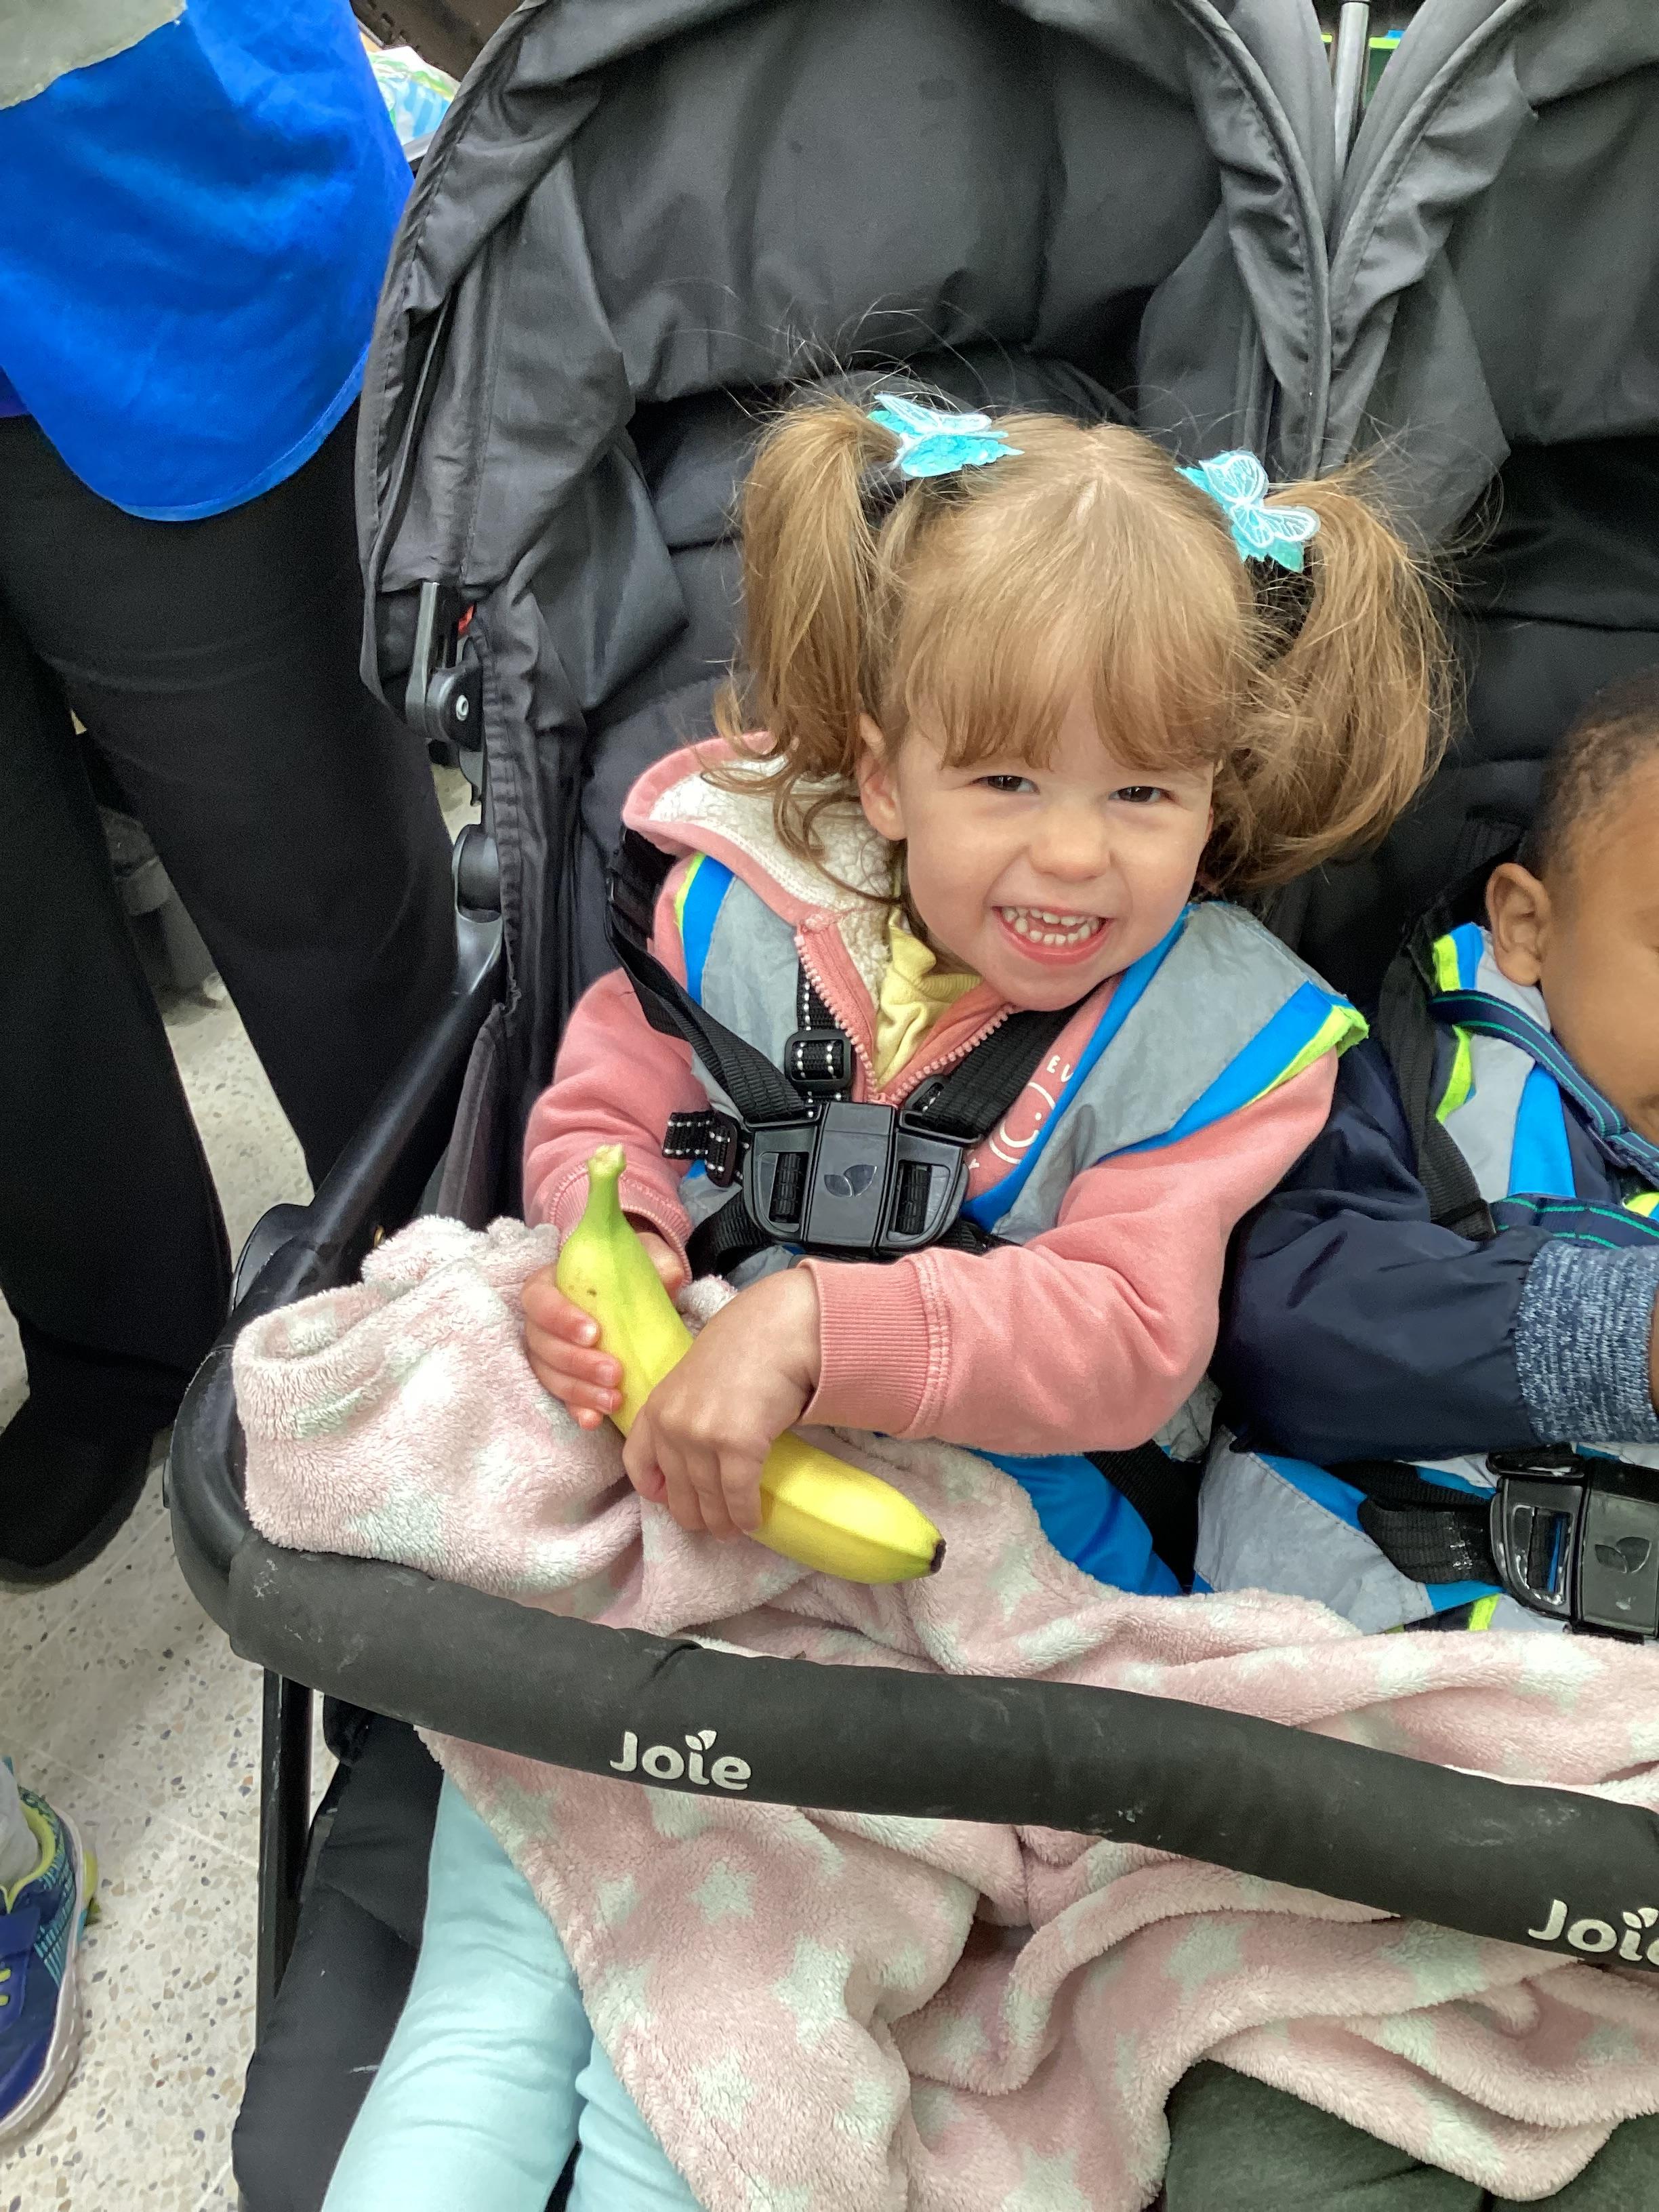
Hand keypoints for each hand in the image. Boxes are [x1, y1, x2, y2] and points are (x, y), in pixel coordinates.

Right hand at [521, 1230, 687, 1428]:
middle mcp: (541, 1320)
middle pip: (542, 1344)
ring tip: (614, 1399)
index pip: (538, 1299)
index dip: (560, 1318)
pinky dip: (577, 1410)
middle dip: (577, 1362)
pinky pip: (561, 1398)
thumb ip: (655, 1260)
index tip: (594, 1333)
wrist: (635, 1298)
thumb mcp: (644, 1257)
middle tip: (614, 1372)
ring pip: (550, 1375)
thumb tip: (671, 1275)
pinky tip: (594, 1420)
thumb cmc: (630, 1275)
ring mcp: (548, 1353)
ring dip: (580, 1390)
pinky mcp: (562, 1379)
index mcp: (551, 1283)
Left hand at [624, 1268, 821, 1539]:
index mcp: (656, 1406)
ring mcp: (702, 1437)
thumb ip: (683, 1412)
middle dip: (696, 1517)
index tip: (670, 1501)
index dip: (653, 1490)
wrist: (778, 1328)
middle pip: (677, 1492)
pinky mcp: (737, 1446)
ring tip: (734, 1530)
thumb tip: (692, 1455)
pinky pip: (738, 1496)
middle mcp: (671, 1425)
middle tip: (713, 1527)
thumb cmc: (743, 1347)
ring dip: (723, 1522)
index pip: (637, 1463)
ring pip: (708, 1500)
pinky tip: (754, 1520)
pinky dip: (746, 1515)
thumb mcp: (694, 1378)